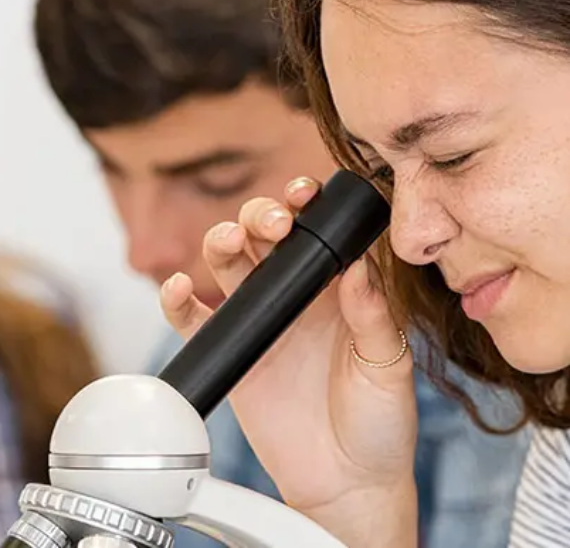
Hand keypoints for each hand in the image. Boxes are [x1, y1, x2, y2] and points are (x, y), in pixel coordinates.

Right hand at [160, 177, 417, 543]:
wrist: (348, 481)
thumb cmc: (379, 422)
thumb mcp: (387, 365)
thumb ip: (372, 316)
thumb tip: (357, 268)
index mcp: (334, 292)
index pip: (313, 234)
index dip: (303, 206)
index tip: (303, 195)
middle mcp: (294, 300)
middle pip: (262, 239)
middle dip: (260, 218)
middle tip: (273, 225)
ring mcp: (261, 324)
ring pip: (227, 267)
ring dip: (220, 243)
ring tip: (228, 242)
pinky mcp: (234, 354)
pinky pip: (196, 321)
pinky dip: (179, 302)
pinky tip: (180, 288)